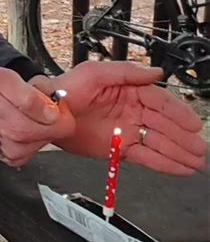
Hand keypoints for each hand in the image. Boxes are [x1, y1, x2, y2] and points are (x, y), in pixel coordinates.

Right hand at [0, 67, 74, 166]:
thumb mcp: (7, 81)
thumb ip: (32, 98)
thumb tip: (52, 113)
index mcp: (21, 128)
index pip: (65, 126)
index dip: (59, 109)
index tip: (45, 99)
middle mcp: (19, 147)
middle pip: (55, 133)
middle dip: (46, 116)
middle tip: (27, 102)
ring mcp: (15, 155)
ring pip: (45, 140)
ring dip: (36, 124)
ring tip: (17, 111)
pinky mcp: (11, 158)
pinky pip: (33, 146)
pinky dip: (27, 133)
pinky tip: (13, 121)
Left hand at [29, 62, 205, 175]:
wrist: (47, 113)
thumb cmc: (68, 87)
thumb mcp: (96, 72)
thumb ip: (126, 72)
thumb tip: (155, 72)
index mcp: (129, 90)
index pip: (160, 102)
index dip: (178, 114)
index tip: (193, 125)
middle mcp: (132, 110)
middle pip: (164, 126)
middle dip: (184, 138)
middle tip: (201, 150)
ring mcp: (127, 131)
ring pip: (158, 143)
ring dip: (179, 153)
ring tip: (197, 163)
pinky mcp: (119, 149)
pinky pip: (146, 157)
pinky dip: (164, 164)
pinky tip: (180, 169)